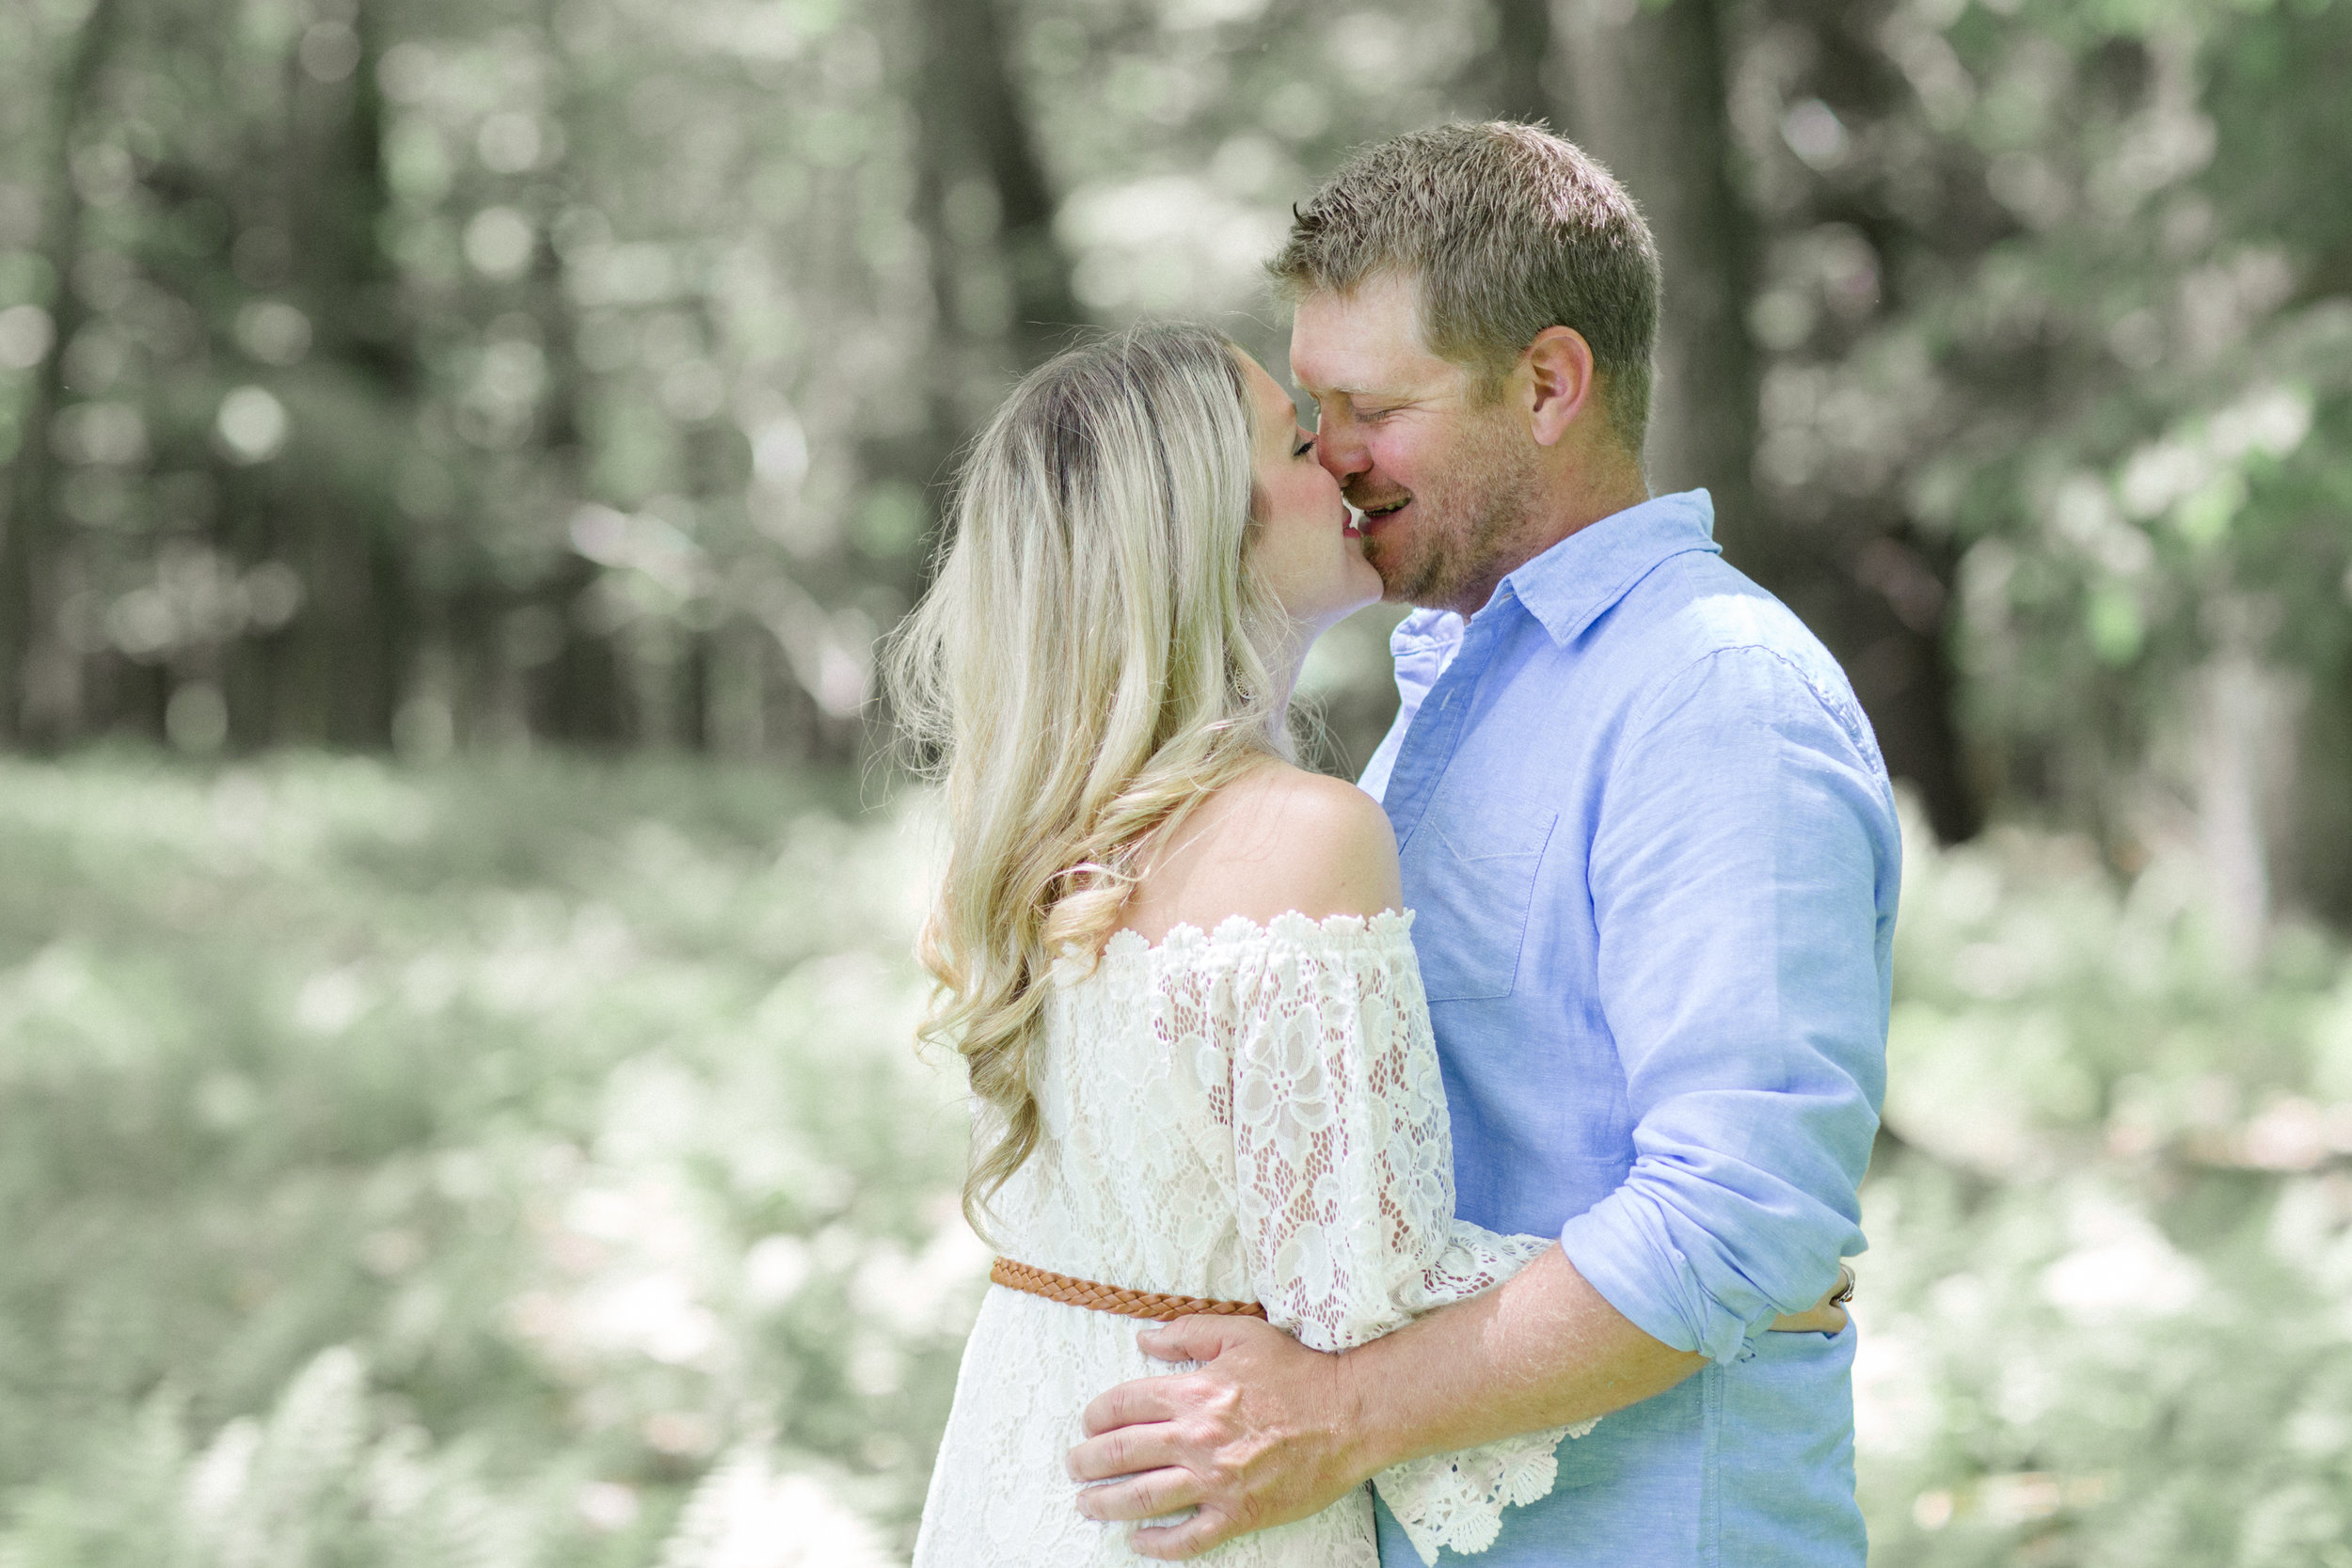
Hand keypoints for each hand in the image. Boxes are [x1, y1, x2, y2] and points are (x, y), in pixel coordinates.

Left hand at [1066, 1315, 1371, 1559]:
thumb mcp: (1241, 1334)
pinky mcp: (1239, 1513)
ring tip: (1088, 1504)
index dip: (1097, 1415)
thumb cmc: (1297, 1371)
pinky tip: (1138, 1540)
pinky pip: (1187, 1538)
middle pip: (1122, 1454)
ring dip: (1106, 1504)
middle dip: (1087, 1462)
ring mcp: (1216, 1481)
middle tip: (1075, 1466)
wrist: (1349, 1414)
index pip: (1123, 1405)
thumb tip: (1143, 1338)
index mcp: (1194, 1392)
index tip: (1090, 1423)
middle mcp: (1197, 1438)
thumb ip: (1187, 1333)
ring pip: (1143, 1499)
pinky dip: (1157, 1544)